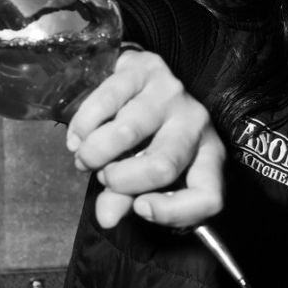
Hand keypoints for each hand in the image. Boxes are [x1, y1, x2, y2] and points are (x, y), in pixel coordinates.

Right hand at [65, 48, 223, 229]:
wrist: (138, 82)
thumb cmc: (143, 138)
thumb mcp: (141, 176)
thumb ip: (124, 199)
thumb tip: (106, 219)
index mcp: (209, 157)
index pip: (208, 197)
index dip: (173, 212)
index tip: (140, 207)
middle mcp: (199, 123)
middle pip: (162, 166)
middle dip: (120, 179)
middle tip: (103, 175)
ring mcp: (175, 93)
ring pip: (128, 133)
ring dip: (94, 153)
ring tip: (86, 155)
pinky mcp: (147, 69)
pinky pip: (106, 102)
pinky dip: (82, 127)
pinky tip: (78, 136)